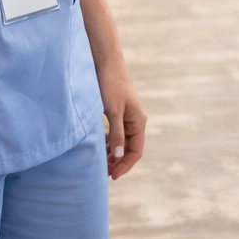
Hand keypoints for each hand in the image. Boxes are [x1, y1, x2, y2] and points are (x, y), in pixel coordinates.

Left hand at [96, 54, 145, 179]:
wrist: (106, 61)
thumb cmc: (110, 84)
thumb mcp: (113, 111)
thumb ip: (116, 134)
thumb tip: (118, 156)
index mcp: (139, 121)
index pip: (136, 151)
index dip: (125, 165)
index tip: (113, 176)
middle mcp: (135, 120)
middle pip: (130, 148)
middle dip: (118, 162)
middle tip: (104, 174)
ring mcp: (127, 116)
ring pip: (122, 141)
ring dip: (113, 153)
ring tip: (100, 164)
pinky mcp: (118, 111)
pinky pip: (116, 132)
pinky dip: (108, 142)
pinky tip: (99, 146)